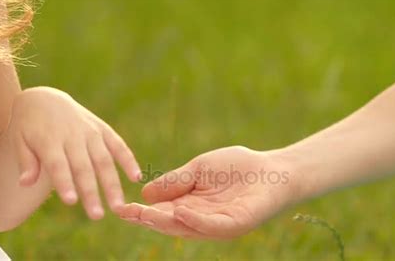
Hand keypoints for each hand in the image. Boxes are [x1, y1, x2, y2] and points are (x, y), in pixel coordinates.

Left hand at [8, 87, 140, 218]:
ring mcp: (91, 132)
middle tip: (97, 216)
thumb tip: (25, 183)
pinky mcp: (103, 129)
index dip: (65, 183)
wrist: (46, 98)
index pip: (58, 165)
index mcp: (50, 140)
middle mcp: (74, 136)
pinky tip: (136, 177)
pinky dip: (128, 160)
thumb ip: (26, 161)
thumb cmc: (30, 125)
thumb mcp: (20, 139)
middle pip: (84, 167)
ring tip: (119, 206)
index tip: (71, 202)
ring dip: (113, 184)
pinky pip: (118, 145)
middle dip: (92, 192)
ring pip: (104, 160)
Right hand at [119, 146, 299, 238]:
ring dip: (165, 221)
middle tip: (125, 212)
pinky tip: (180, 212)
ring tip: (145, 213)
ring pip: (186, 227)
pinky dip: (195, 220)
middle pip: (169, 223)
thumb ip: (176, 181)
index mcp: (190, 205)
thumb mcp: (199, 169)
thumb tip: (145, 193)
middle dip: (147, 218)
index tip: (121, 206)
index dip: (142, 210)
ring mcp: (217, 224)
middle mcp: (201, 219)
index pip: (161, 211)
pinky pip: (212, 226)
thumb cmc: (238, 167)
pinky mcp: (235, 224)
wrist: (272, 169)